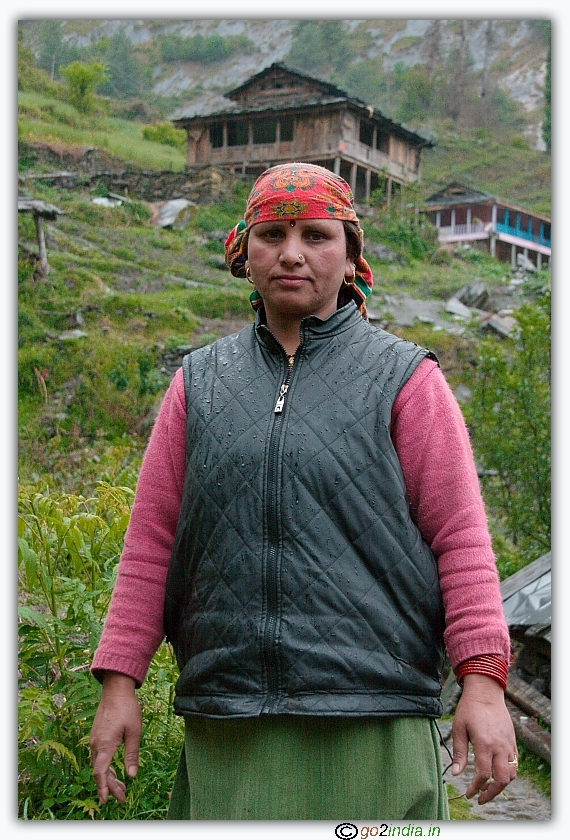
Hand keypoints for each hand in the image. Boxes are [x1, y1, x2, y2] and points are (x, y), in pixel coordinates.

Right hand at [90, 672, 141, 804]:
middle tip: (122, 797)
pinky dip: (105, 766)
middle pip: (99, 771)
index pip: (100, 772)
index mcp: (105, 744)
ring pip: (98, 764)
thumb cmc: (128, 709)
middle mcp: (96, 744)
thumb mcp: (134, 733)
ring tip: (121, 787)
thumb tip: (132, 776)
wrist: (116, 689)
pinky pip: (98, 756)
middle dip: (110, 786)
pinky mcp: (97, 734)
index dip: (103, 787)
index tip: (106, 800)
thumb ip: (132, 755)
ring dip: (108, 777)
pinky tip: (114, 769)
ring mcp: (95, 739)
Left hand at [451, 673, 517, 804]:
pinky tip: (496, 773)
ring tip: (488, 788)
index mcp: (485, 744)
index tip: (468, 794)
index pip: (483, 774)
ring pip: (511, 774)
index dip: (475, 788)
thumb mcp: (459, 728)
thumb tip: (456, 774)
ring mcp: (508, 744)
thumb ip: (459, 752)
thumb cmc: (469, 708)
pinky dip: (508, 773)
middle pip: (501, 780)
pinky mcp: (512, 741)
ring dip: (501, 785)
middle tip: (480, 797)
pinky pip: (514, 764)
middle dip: (491, 793)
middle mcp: (499, 747)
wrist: (486, 692)